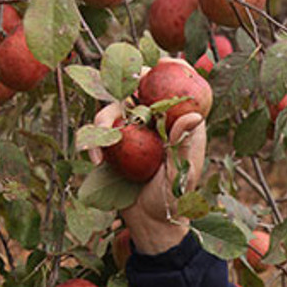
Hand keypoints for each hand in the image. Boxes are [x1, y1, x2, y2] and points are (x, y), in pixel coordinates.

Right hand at [90, 63, 207, 254]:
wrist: (151, 223)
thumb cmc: (174, 200)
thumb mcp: (182, 175)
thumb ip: (184, 146)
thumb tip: (194, 116)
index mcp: (178, 123)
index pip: (174, 86)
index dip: (168, 68)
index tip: (161, 64)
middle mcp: (153, 120)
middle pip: (137, 86)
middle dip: (124, 83)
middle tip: (119, 94)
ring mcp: (131, 129)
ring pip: (112, 107)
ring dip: (103, 119)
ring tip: (100, 147)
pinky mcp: (112, 142)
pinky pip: (97, 131)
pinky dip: (92, 141)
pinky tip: (94, 159)